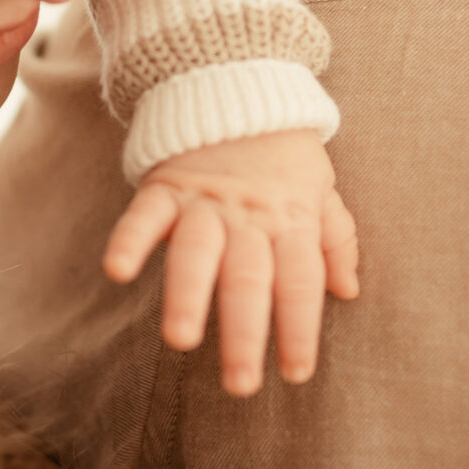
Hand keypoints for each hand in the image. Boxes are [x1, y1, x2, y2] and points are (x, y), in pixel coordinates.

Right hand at [102, 130, 362, 395]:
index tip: (296, 372)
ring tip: (182, 340)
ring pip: (197, 253)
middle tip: (241, 384)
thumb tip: (350, 291)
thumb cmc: (283, 150)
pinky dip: (130, 239)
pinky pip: (145, 213)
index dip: (300, 328)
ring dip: (189, 296)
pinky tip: (118, 271)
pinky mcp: (165, 185)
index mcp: (291, 219)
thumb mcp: (321, 188)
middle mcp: (248, 216)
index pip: (300, 281)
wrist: (237, 83)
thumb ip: (336, 240)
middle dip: (246, 333)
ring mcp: (204, 201)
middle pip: (249, 279)